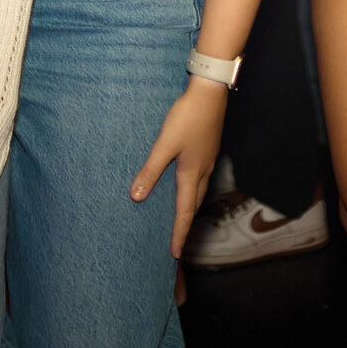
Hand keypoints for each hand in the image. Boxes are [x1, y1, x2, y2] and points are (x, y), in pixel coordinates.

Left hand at [130, 78, 228, 258]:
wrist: (210, 92)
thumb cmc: (187, 117)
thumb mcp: (165, 145)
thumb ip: (150, 171)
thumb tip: (136, 196)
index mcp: (192, 174)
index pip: (184, 212)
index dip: (179, 234)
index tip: (175, 254)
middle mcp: (203, 170)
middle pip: (194, 204)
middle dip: (186, 222)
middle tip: (177, 238)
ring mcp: (208, 159)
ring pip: (199, 190)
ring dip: (190, 205)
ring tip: (180, 215)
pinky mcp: (208, 147)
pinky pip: (201, 177)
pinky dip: (192, 188)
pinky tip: (186, 181)